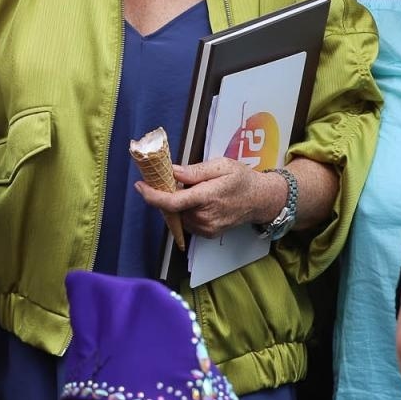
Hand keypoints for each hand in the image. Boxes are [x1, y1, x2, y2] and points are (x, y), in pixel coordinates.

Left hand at [136, 159, 286, 238]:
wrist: (260, 200)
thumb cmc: (242, 180)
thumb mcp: (221, 165)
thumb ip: (194, 171)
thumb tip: (172, 171)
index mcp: (207, 197)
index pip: (173, 202)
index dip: (152, 195)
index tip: (140, 186)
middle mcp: (205, 216)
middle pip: (173, 207)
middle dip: (169, 193)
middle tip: (179, 180)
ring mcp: (206, 228)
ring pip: (179, 214)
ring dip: (179, 203)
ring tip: (197, 191)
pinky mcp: (206, 234)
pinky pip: (187, 221)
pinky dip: (187, 211)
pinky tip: (200, 202)